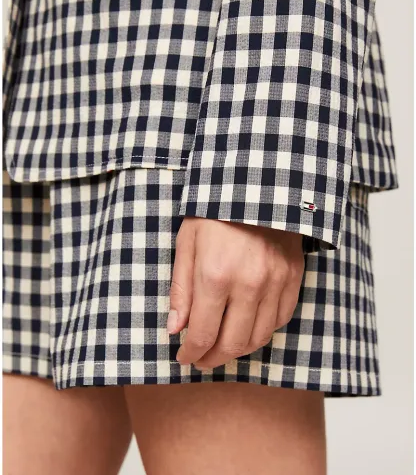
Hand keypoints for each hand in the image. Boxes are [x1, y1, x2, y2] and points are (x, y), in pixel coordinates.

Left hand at [167, 216, 304, 369]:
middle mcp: (249, 285)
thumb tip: (175, 329)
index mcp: (216, 275)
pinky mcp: (292, 278)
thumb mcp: (187, 243)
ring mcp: (275, 282)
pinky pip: (280, 319)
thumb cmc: (214, 212)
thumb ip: (181, 289)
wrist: (257, 186)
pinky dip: (262, 331)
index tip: (183, 357)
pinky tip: (248, 327)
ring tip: (223, 347)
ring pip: (259, 337)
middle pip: (233, 344)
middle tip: (201, 359)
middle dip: (212, 359)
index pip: (203, 334)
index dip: (191, 353)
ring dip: (238, 350)